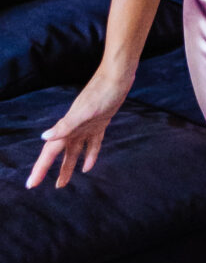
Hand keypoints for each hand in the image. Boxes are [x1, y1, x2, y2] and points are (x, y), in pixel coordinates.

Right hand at [27, 66, 133, 189]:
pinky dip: (89, 155)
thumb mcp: (85, 111)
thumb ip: (66, 125)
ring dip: (68, 166)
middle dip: (52, 170)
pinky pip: (92, 143)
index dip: (40, 168)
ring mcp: (87, 125)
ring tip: (63, 182)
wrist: (118, 75)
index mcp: (68, 127)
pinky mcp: (100, 122)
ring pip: (74, 151)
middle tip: (44, 187)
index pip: (50, 152)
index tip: (32, 184)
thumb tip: (44, 138)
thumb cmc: (102, 92)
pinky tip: (88, 167)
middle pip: (59, 154)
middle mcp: (74, 127)